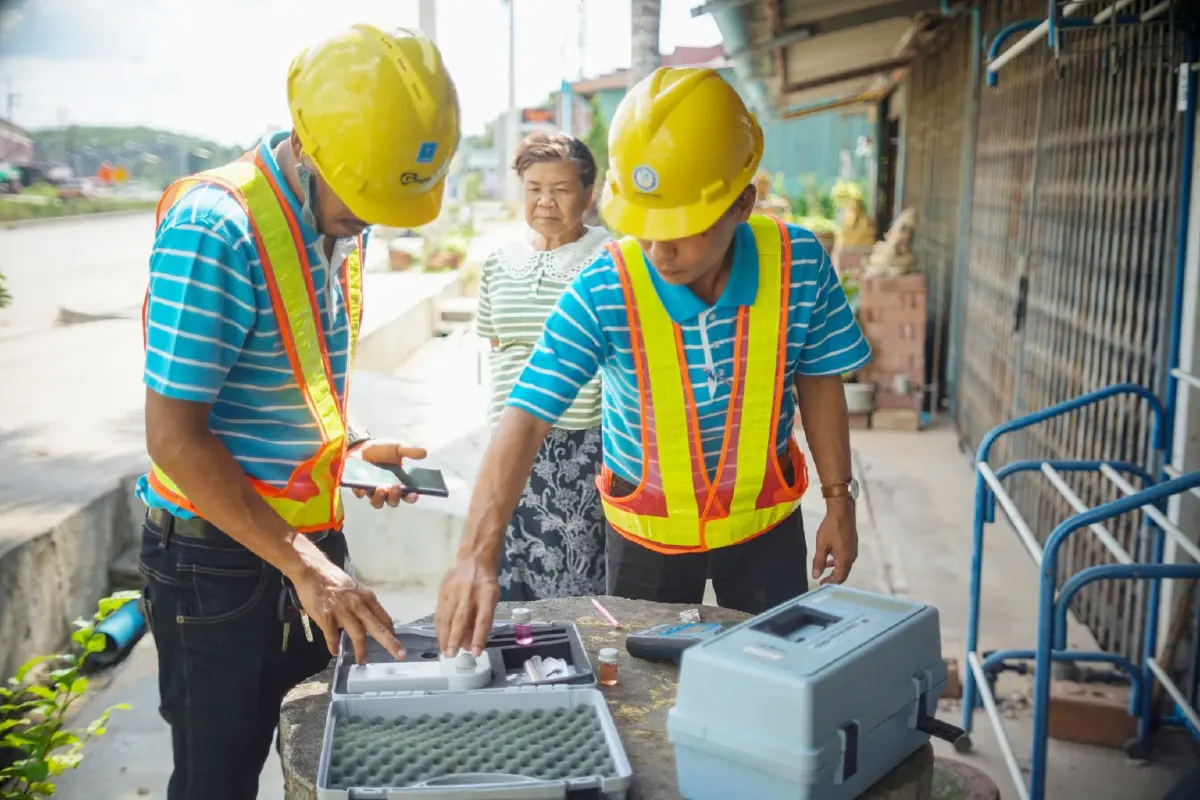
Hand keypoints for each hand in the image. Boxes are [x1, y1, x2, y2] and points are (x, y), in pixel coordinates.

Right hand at [291, 547, 404, 663]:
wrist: (311, 571)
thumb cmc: (333, 580)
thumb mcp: (353, 590)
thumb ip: (361, 605)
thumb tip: (367, 620)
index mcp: (366, 597)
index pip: (384, 617)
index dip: (391, 631)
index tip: (396, 641)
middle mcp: (358, 604)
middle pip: (377, 627)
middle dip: (389, 642)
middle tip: (399, 654)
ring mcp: (342, 611)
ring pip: (358, 634)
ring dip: (361, 649)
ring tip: (362, 661)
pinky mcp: (327, 617)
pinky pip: (332, 635)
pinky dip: (334, 645)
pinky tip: (335, 651)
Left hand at [348, 439, 427, 507]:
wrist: (362, 446)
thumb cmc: (382, 450)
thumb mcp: (397, 448)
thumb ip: (409, 451)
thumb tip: (424, 453)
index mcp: (399, 483)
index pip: (408, 495)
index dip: (412, 497)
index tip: (414, 493)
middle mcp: (387, 491)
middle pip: (393, 502)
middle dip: (395, 497)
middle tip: (395, 486)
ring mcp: (373, 491)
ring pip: (377, 503)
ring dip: (380, 498)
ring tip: (381, 488)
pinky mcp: (360, 488)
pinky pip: (361, 495)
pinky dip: (362, 492)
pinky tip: (363, 488)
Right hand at [435, 555, 500, 656]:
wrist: (474, 560)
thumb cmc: (486, 584)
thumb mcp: (493, 598)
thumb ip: (483, 619)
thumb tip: (470, 644)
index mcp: (487, 595)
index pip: (483, 620)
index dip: (479, 638)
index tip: (475, 653)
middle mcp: (470, 593)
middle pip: (461, 619)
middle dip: (455, 639)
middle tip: (452, 655)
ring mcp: (454, 591)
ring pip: (447, 617)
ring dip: (444, 635)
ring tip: (444, 650)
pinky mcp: (443, 590)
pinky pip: (440, 612)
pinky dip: (439, 626)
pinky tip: (439, 637)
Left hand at [811, 500, 857, 585]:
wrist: (842, 512)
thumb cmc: (831, 528)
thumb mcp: (821, 545)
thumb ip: (819, 562)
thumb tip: (816, 576)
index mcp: (844, 559)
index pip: (839, 578)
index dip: (830, 583)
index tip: (821, 584)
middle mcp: (852, 557)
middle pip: (843, 573)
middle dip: (833, 577)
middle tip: (822, 579)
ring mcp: (853, 550)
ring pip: (845, 565)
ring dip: (835, 569)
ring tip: (824, 568)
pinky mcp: (853, 544)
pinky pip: (846, 558)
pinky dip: (838, 561)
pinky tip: (830, 556)